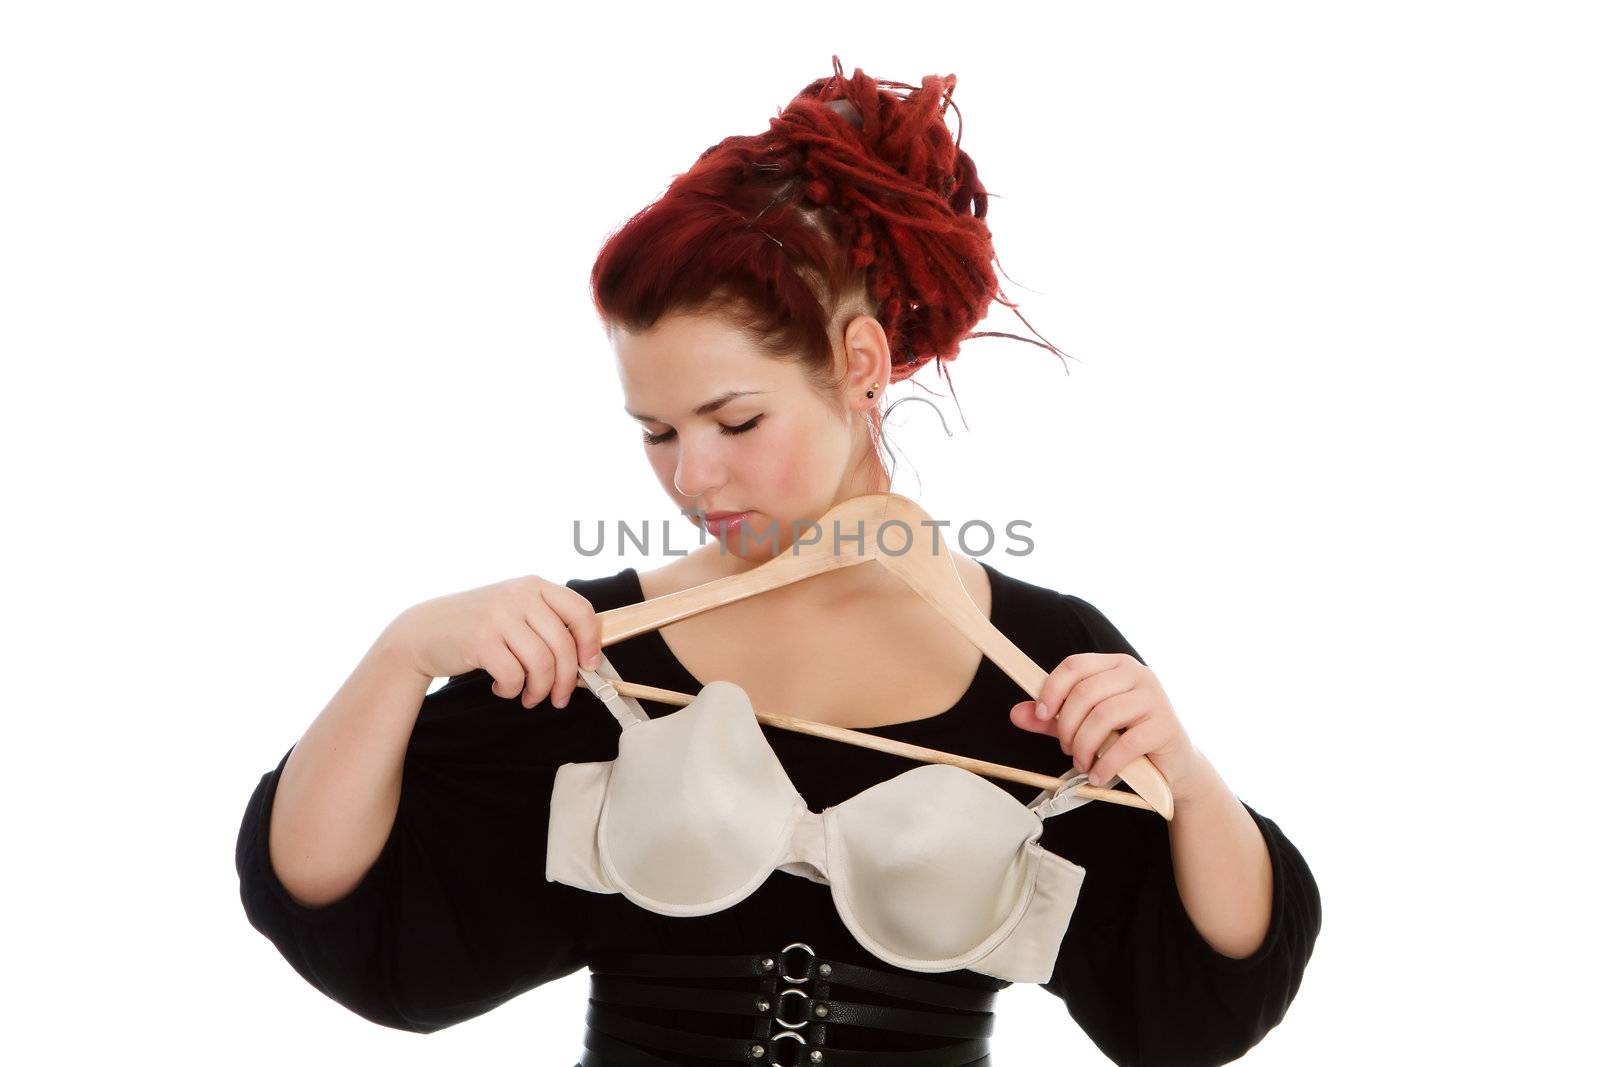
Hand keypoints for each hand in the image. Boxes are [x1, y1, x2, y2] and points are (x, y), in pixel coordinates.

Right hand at [379, 575, 602, 708]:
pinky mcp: (481, 641)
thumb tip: (585, 659)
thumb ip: (546, 623)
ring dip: (539, 690)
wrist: (423, 630)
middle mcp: (519, 596)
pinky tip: (503, 688)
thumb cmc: (477, 626)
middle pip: (563, 646)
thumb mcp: (514, 610)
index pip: (580, 611)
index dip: (590, 642)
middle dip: (565, 680)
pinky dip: (512, 690)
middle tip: (559, 698)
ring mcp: (499, 617)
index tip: (589, 665)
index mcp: (534, 586)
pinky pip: (514, 676)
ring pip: (542, 664)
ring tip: (529, 697)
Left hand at [1008, 652, 1208, 800]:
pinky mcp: (1165, 726)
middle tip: (1066, 748)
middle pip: (1086, 692)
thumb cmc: (1126, 739)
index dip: (1052, 689)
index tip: (1041, 714)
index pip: (1075, 665)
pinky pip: (1125, 744)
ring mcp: (1154, 698)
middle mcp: (1137, 674)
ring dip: (1084, 746)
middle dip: (1067, 725)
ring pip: (1103, 717)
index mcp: (1115, 665)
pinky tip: (1098, 775)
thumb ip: (1052, 719)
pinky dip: (1105, 764)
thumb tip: (1016, 713)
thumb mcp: (1085, 725)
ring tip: (1082, 762)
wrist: (1173, 765)